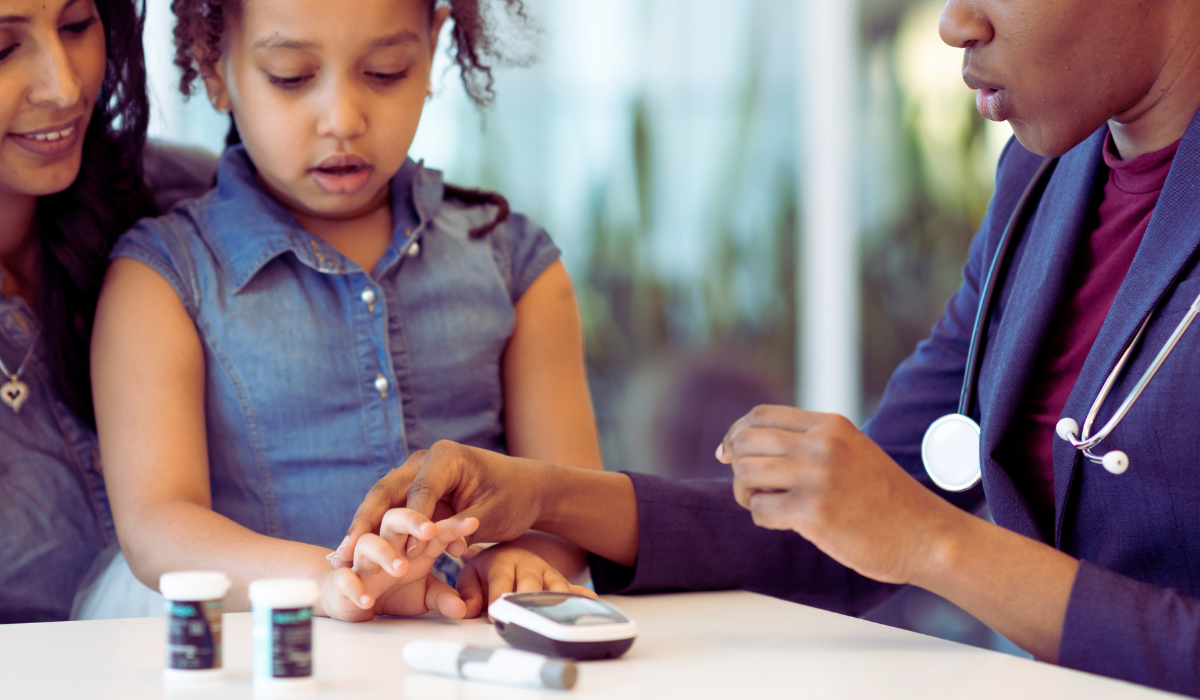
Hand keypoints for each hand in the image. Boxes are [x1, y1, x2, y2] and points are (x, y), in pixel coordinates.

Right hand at [320, 509, 477, 620]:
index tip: (472, 523)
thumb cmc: (392, 588)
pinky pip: (345, 577)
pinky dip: (355, 587)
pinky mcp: (343, 577)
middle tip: (429, 530)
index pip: (432, 528)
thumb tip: (462, 609)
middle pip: (394, 518)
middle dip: (411, 520)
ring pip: (368, 543)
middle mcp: (387, 543)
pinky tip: (368, 600)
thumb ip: (441, 597)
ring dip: (384, 553)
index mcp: (411, 542)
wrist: (350, 596)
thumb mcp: (422, 593)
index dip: (451, 525)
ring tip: (401, 568)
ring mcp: (363, 559)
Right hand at [335, 442, 548, 562]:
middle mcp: (423, 460)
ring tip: (340, 558)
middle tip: (345, 552)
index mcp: (445, 457)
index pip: (419, 491)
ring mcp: (415, 474)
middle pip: (386, 491)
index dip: (410, 524)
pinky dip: (373, 531)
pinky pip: (389, 511)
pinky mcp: (413, 492)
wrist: (526, 489)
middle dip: (365, 522)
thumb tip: (433, 546)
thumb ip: (460, 528)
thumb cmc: (514, 499)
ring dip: (362, 528)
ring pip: (381, 501)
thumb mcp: (491, 515)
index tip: (402, 553)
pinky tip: (355, 556)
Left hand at [456, 542, 596, 618]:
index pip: (500, 580)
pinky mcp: (560, 582)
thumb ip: (467, 592)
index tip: (495, 613)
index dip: (498, 597)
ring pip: (555, 585)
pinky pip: (575, 588)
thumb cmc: (491, 567)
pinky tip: (590, 602)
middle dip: (528, 598)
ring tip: (559, 613)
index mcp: (502, 562)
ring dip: (556, 599)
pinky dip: (582, 595)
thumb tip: (467, 610)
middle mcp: (527, 566)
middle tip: (526, 616)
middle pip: (531, 582)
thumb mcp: (472, 574)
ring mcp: (546, 573)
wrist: (516, 548)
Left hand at [717, 406, 965, 585]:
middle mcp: (822, 445)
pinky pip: (760, 509)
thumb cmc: (885, 499)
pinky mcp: (814, 513)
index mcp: (831, 425)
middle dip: (737, 465)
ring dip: (745, 494)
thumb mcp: (852, 451)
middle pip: (746, 441)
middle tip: (749, 486)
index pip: (761, 415)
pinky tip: (784, 523)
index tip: (729, 452)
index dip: (737, 433)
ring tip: (765, 504)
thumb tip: (748, 444)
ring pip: (746, 474)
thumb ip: (812, 442)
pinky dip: (763, 518)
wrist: (927, 535)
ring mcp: (818, 478)